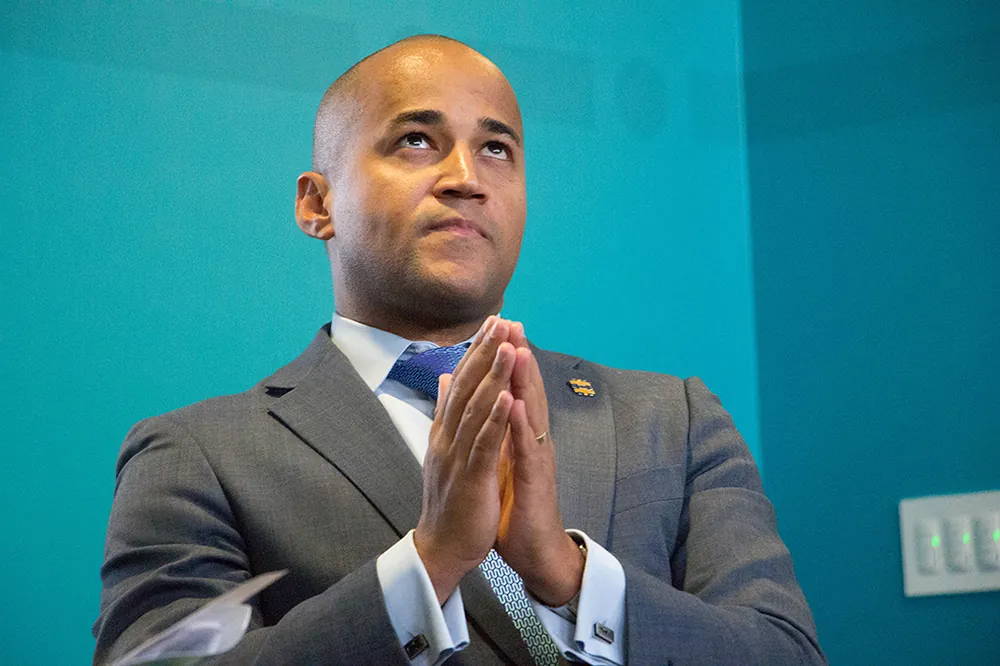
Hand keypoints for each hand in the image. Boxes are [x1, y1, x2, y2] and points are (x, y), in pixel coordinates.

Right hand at [414, 316, 516, 603]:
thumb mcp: (444, 448)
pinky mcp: (470, 478)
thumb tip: (445, 376)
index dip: (476, 351)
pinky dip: (497, 420)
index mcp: (445, 430)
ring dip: (492, 377)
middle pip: (466, 387)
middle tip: (500, 320)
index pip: (460, 382)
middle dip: (484, 352)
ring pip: (476, 409)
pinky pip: (484, 445)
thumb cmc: (449, 498)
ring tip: (506, 346)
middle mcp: (447, 437)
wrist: (440, 546)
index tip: (492, 322)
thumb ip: (445, 411)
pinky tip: (509, 398)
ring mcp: (457, 457)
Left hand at [496, 324, 584, 605]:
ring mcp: (537, 459)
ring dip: (526, 382)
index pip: (513, 389)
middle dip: (519, 356)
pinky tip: (517, 405)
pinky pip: (528, 450)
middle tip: (511, 322)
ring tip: (519, 349)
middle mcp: (533, 441)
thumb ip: (495, 431)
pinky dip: (523, 426)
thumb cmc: (517, 507)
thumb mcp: (500, 462)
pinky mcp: (536, 480)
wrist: (535, 551)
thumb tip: (485, 404)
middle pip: (526, 391)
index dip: (505, 359)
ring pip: (532, 413)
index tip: (496, 327)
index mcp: (521, 435)